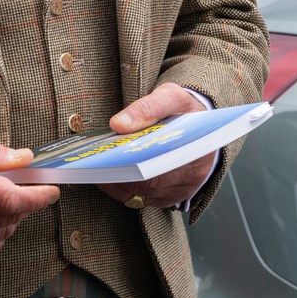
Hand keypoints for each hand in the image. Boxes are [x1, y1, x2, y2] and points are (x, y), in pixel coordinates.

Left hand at [97, 83, 213, 209]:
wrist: (200, 126)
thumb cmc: (183, 110)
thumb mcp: (170, 97)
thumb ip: (147, 108)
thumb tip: (118, 124)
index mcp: (197, 143)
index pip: (165, 156)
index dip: (136, 159)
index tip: (111, 155)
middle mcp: (194, 172)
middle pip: (152, 180)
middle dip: (122, 172)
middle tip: (96, 163)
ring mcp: (184, 188)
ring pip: (146, 193)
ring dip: (120, 183)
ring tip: (97, 168)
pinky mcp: (173, 197)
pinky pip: (145, 200)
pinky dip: (124, 190)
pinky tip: (108, 178)